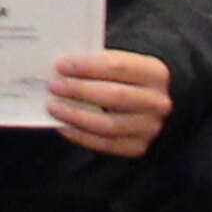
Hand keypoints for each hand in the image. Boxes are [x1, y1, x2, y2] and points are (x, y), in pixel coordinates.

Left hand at [46, 48, 177, 159]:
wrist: (150, 104)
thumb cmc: (127, 79)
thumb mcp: (123, 64)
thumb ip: (99, 64)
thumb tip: (63, 69)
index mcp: (155, 73)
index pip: (119, 67)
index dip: (88, 66)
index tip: (62, 65)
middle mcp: (157, 102)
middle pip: (114, 96)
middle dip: (80, 90)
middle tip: (54, 86)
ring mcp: (150, 127)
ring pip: (108, 124)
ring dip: (76, 115)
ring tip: (54, 106)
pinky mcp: (138, 147)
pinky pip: (106, 144)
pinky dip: (81, 136)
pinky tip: (64, 126)